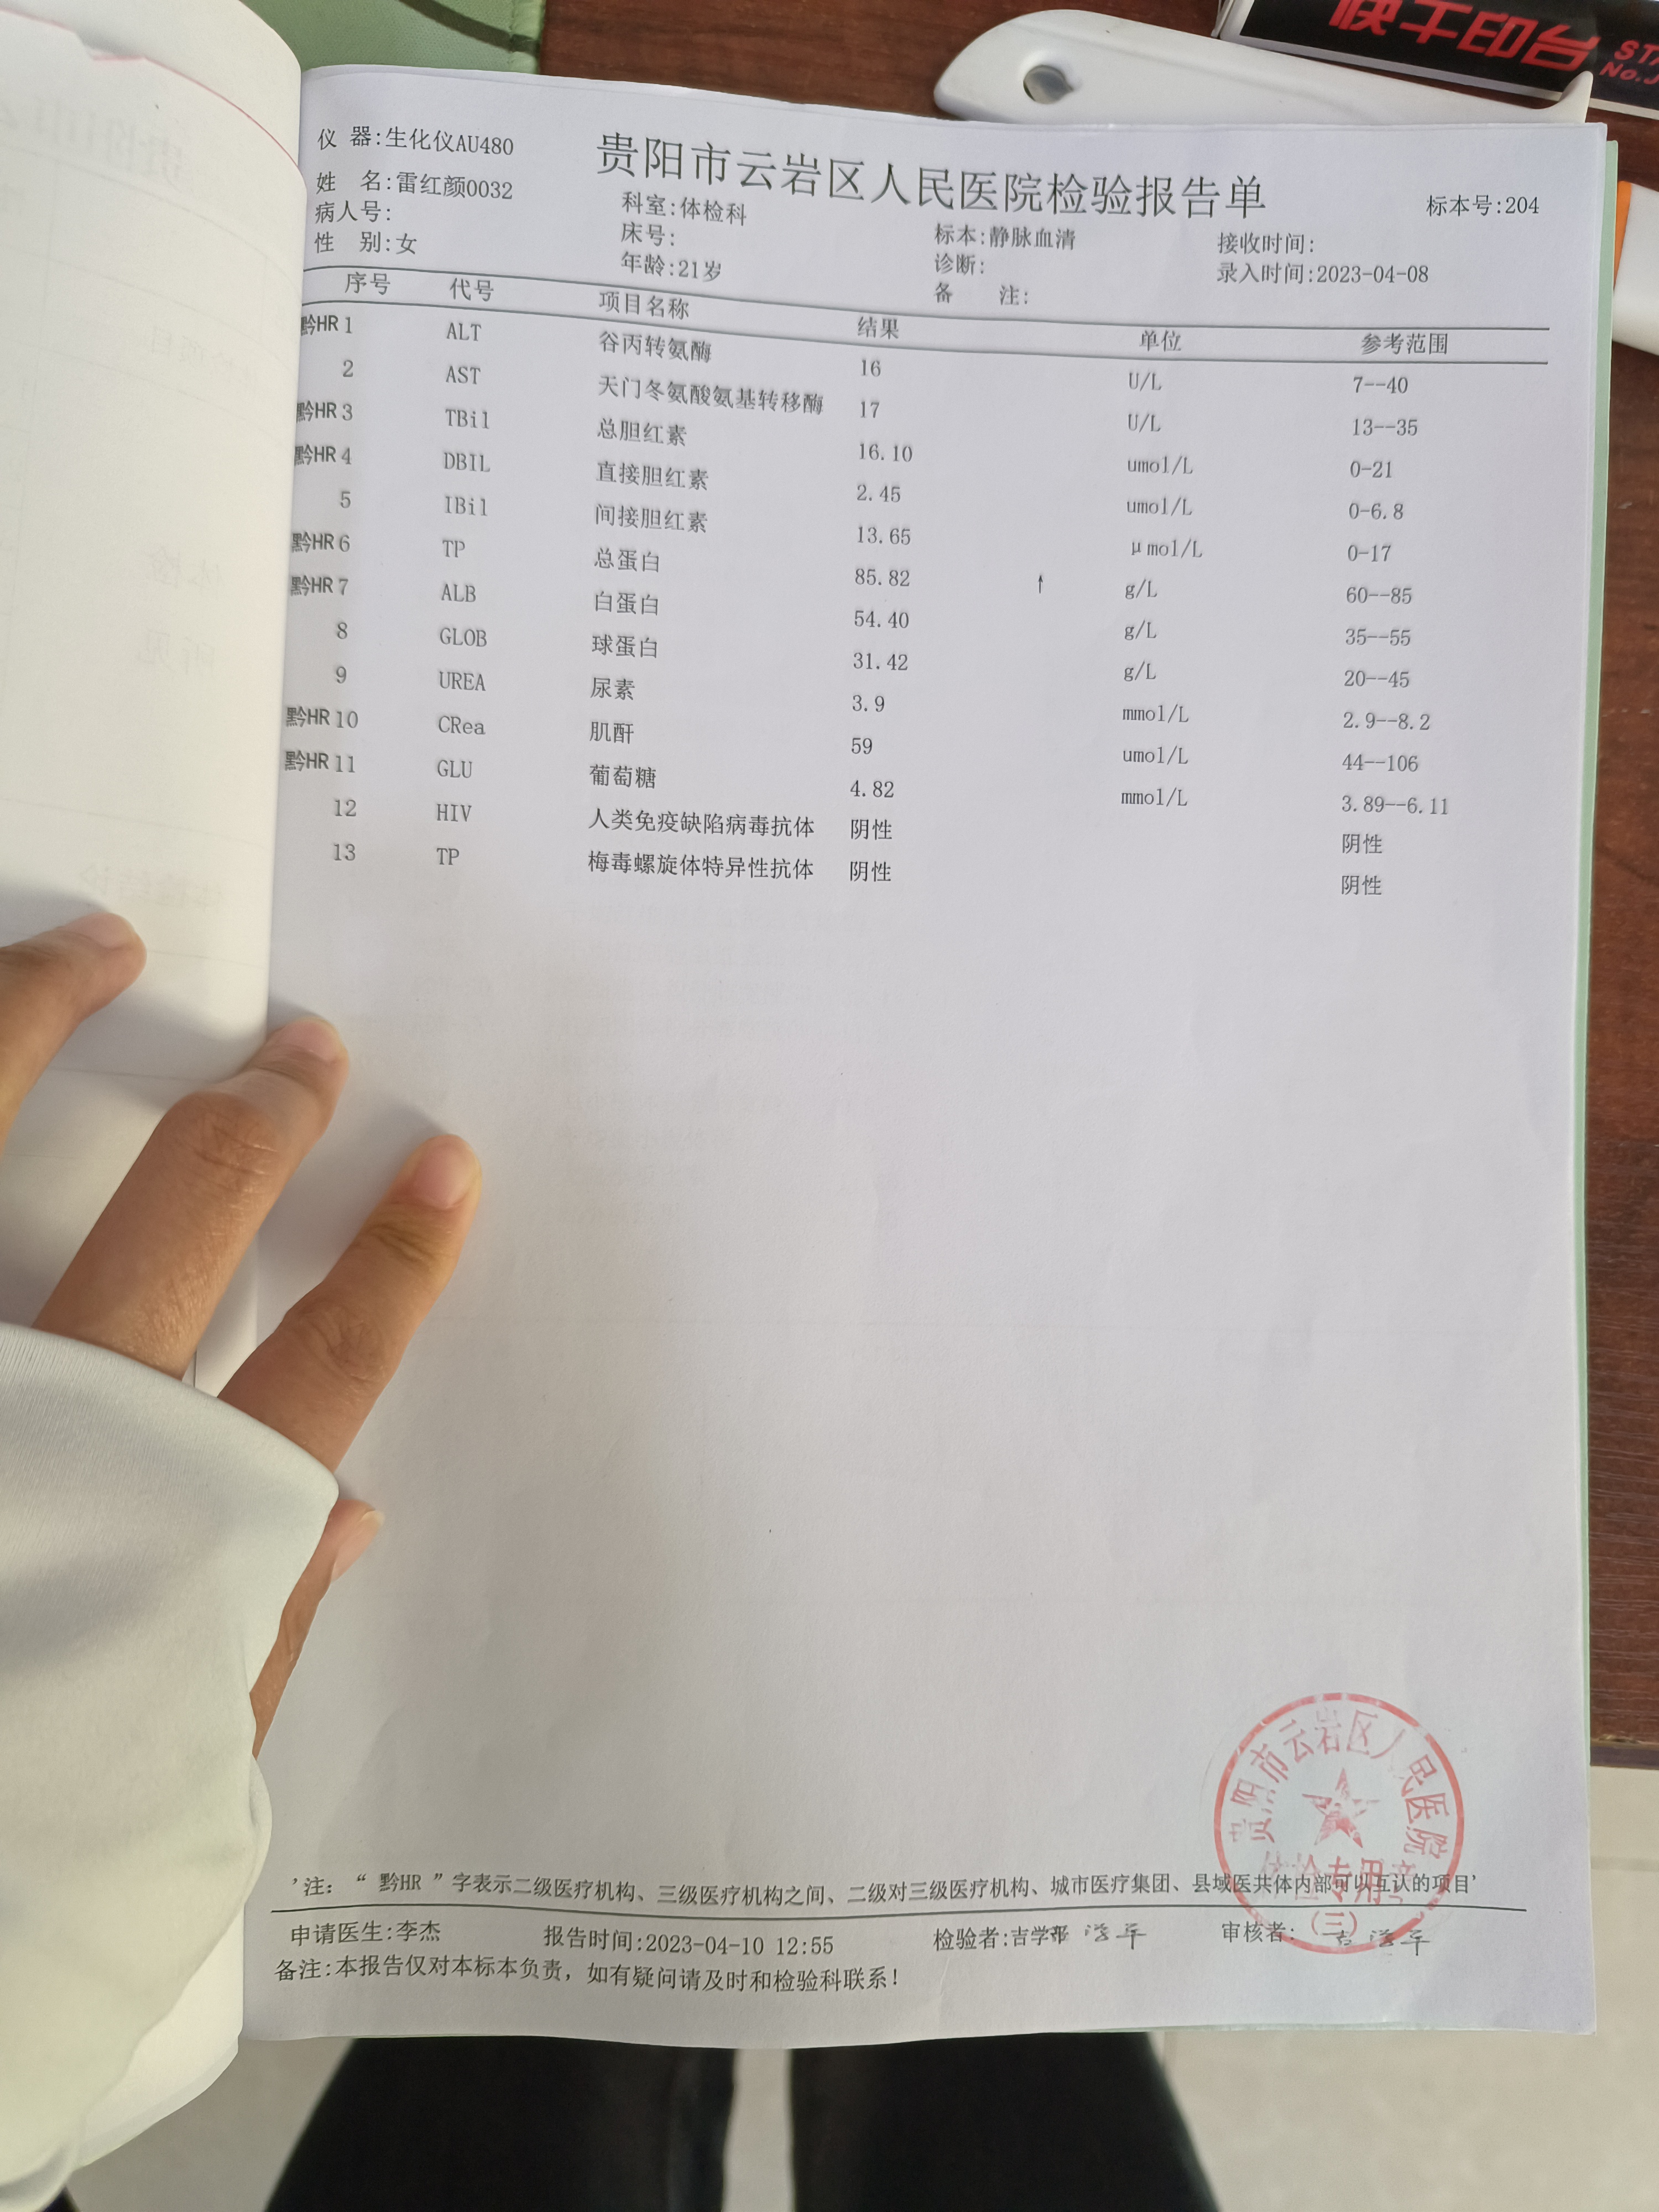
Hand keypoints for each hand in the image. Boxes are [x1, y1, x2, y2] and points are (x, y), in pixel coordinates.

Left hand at [2, 914, 479, 1750]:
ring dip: (39, 1022)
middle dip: (252, 1116)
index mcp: (165, 1526)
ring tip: (93, 948)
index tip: (439, 1165)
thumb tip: (360, 1512)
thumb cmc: (21, 1838)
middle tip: (296, 1048)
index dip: (395, 1256)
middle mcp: (49, 1428)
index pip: (324, 1360)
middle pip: (182, 1216)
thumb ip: (267, 1632)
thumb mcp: (166, 1763)